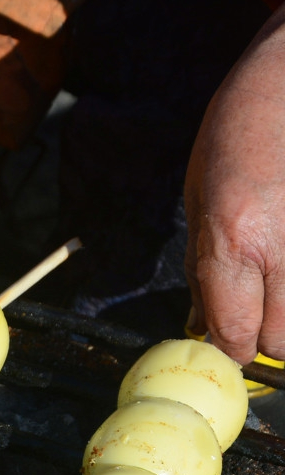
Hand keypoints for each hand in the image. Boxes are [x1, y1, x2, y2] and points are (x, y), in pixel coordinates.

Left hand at [185, 6, 284, 364]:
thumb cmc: (240, 130)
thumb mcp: (198, 197)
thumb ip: (203, 267)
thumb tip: (201, 322)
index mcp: (233, 239)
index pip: (234, 331)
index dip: (229, 344)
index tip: (227, 340)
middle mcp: (282, 246)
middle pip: (280, 338)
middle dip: (264, 333)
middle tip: (255, 308)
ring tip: (274, 273)